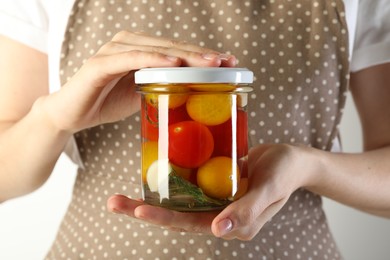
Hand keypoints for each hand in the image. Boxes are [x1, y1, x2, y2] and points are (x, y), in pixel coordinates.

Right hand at [38, 31, 236, 132]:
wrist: (72, 114)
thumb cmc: (107, 102)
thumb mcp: (143, 94)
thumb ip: (164, 86)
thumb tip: (194, 90)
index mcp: (140, 50)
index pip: (177, 50)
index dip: (202, 55)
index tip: (229, 62)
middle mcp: (128, 44)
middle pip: (171, 47)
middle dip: (201, 54)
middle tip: (226, 60)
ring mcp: (113, 51)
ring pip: (156, 49)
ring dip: (184, 55)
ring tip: (209, 62)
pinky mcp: (100, 64)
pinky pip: (130, 59)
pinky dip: (152, 60)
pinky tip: (174, 65)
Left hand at [107, 144, 313, 239]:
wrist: (293, 160)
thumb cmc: (286, 173)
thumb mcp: (270, 189)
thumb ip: (247, 211)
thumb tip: (217, 231)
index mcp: (232, 224)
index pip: (191, 224)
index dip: (164, 218)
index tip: (139, 209)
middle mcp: (219, 215)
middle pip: (176, 216)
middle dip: (145, 211)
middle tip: (114, 203)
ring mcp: (214, 201)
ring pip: (177, 202)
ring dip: (149, 198)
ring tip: (119, 196)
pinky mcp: (213, 185)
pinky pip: (187, 186)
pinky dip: (167, 182)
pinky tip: (147, 175)